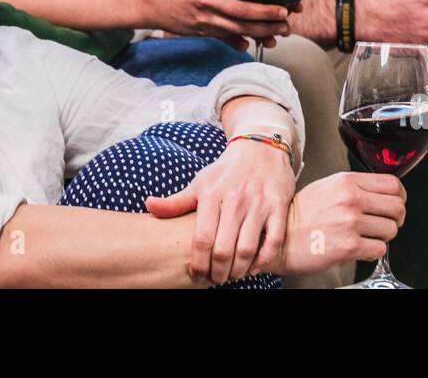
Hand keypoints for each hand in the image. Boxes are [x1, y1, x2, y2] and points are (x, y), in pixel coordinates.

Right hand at [137, 0, 291, 41]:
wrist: (146, 0)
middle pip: (240, 9)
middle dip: (265, 14)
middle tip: (284, 14)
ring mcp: (202, 17)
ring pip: (237, 26)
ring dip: (261, 30)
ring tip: (280, 29)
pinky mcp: (200, 30)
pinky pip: (226, 36)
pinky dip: (244, 38)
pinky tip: (258, 40)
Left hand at [145, 137, 294, 283]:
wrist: (261, 148)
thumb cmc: (226, 171)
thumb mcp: (200, 182)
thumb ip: (176, 201)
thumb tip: (149, 206)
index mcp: (211, 194)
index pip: (202, 238)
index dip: (198, 263)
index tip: (196, 275)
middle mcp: (235, 199)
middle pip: (223, 249)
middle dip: (218, 272)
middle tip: (215, 279)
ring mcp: (258, 204)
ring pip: (247, 249)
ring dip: (239, 270)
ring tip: (233, 275)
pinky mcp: (278, 207)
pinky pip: (273, 242)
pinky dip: (264, 261)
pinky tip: (254, 267)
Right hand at [279, 172, 406, 276]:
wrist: (281, 237)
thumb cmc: (302, 214)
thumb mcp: (327, 187)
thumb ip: (354, 187)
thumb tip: (382, 194)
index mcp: (347, 181)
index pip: (393, 184)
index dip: (399, 196)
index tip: (395, 204)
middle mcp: (351, 198)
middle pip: (397, 207)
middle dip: (395, 218)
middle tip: (384, 223)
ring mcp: (351, 222)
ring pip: (391, 230)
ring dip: (382, 236)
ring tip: (366, 236)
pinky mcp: (350, 246)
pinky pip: (380, 249)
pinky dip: (373, 251)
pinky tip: (359, 247)